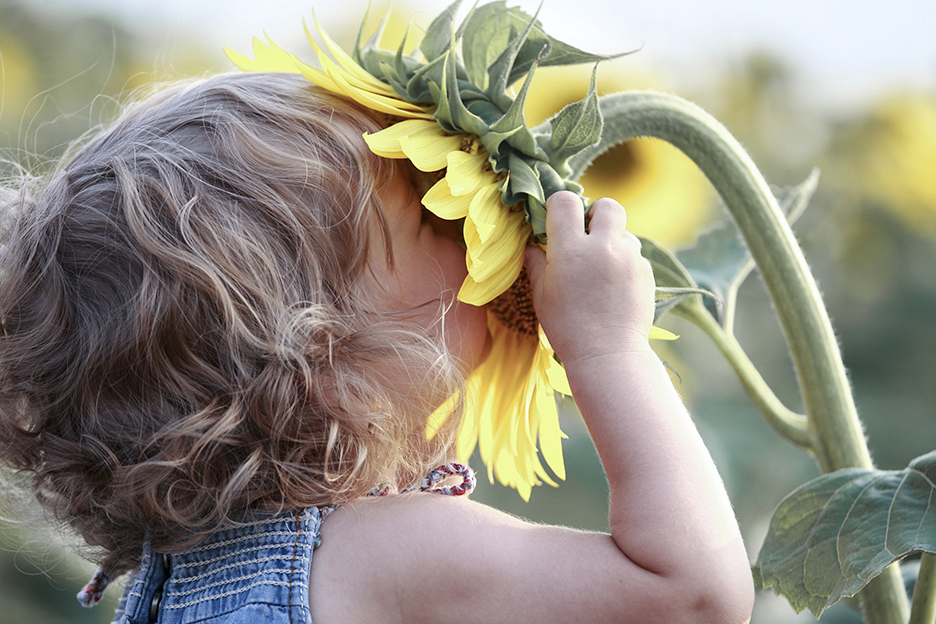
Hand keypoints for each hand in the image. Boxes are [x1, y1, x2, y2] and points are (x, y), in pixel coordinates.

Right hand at [524, 191, 654, 364]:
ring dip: (612, 241)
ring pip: (624, 232)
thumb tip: (531, 246)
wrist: (608, 355)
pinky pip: (635, 255)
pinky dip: (624, 263)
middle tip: (587, 236)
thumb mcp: (542, 296)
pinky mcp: (646, 272)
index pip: (566, 202)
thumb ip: (536, 264)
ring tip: (602, 269)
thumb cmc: (567, 328)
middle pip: (607, 206)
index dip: (559, 206)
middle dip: (596, 214)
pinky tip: (615, 287)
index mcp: (571, 250)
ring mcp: (629, 258)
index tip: (557, 221)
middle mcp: (603, 247)